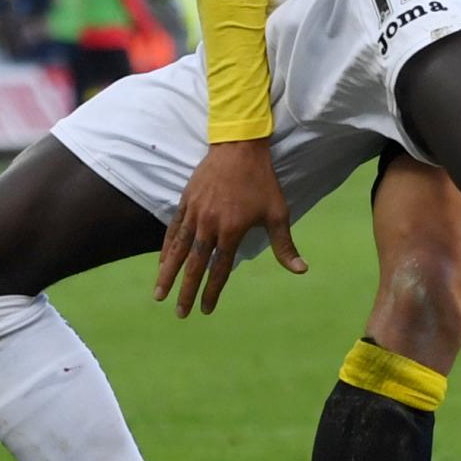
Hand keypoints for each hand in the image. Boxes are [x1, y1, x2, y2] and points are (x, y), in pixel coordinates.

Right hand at [153, 139, 305, 316]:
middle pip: (194, 265)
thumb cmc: (262, 181)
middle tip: (179, 313)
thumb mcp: (278, 213)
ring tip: (158, 294)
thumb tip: (301, 270)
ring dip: (167, 274)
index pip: (219, 269)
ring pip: (177, 250)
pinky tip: (161, 262)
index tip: (205, 310)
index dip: (212, 292)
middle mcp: (209, 225)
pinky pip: (172, 230)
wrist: (239, 146)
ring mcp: (194, 213)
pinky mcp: (185, 201)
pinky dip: (166, 248)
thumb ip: (284, 245)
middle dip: (185, 291)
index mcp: (231, 230)